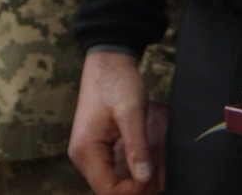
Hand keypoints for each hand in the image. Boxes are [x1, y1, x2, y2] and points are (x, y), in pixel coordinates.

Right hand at [70, 50, 165, 193]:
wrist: (108, 61)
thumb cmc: (118, 82)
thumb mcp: (132, 112)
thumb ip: (137, 147)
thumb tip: (144, 178)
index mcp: (86, 150)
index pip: (108, 190)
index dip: (132, 190)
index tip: (153, 177)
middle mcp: (82, 156)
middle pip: (108, 188)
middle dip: (134, 187)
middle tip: (159, 177)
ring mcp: (87, 151)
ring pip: (111, 180)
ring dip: (132, 180)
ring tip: (156, 172)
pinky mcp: (96, 146)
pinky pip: (111, 167)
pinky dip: (128, 168)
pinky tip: (146, 163)